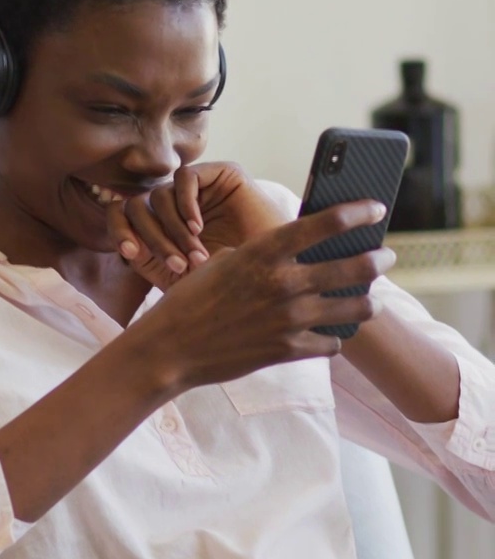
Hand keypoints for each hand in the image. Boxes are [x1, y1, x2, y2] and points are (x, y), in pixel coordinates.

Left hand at [104, 162, 282, 290]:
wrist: (271, 277)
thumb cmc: (227, 282)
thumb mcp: (178, 276)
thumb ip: (147, 259)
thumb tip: (124, 244)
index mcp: (161, 224)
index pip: (123, 215)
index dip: (120, 230)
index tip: (130, 253)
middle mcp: (174, 204)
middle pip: (138, 206)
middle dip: (153, 239)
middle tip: (177, 265)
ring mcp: (197, 188)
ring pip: (159, 195)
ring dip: (174, 230)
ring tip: (197, 255)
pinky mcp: (220, 174)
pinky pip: (185, 177)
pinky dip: (185, 204)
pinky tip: (198, 228)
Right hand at [135, 200, 396, 391]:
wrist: (171, 349)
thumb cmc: (192, 300)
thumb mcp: (223, 263)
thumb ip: (261, 257)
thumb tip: (294, 256)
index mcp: (264, 252)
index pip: (323, 224)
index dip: (357, 213)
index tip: (377, 208)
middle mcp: (283, 283)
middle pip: (353, 267)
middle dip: (377, 259)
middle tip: (387, 256)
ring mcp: (288, 319)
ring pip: (354, 308)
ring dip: (368, 302)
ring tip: (372, 300)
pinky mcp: (287, 349)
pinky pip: (330, 343)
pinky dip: (333, 338)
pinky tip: (332, 334)